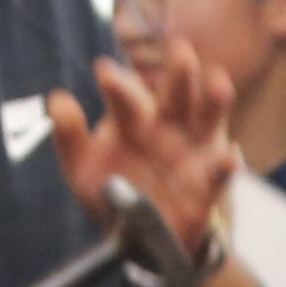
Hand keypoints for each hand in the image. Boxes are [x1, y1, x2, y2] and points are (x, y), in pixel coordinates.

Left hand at [52, 47, 238, 265]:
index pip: (126, 95)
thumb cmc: (111, 191)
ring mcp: (193, 148)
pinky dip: (226, 167)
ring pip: (207, 118)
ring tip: (218, 82)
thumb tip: (56, 99)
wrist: (143, 237)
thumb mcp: (82, 167)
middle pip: (176, 93)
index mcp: (133, 116)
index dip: (116, 85)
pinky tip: (229, 159)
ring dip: (213, 100)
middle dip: (179, 72)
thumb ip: (69, 135)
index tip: (103, 73)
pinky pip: (220, 173)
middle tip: (180, 49)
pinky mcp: (210, 181)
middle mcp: (168, 123)